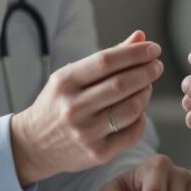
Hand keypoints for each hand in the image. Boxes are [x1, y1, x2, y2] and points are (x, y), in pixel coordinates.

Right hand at [11, 31, 161, 185]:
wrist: (34, 145)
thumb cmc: (57, 103)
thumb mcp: (71, 76)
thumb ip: (107, 58)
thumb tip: (140, 36)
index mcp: (65, 82)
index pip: (106, 61)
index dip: (134, 53)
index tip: (153, 49)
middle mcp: (74, 107)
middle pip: (122, 85)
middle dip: (146, 72)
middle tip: (157, 66)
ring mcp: (86, 133)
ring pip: (131, 109)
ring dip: (145, 93)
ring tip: (146, 86)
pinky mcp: (97, 154)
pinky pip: (132, 133)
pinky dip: (141, 118)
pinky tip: (139, 110)